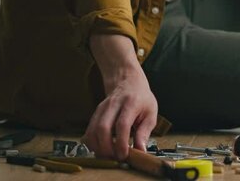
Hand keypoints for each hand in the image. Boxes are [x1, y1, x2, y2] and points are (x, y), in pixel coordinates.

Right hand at [83, 35, 157, 160]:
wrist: (128, 82)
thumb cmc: (141, 98)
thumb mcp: (151, 113)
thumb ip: (145, 132)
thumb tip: (140, 150)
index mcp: (130, 103)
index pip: (122, 124)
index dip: (121, 142)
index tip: (124, 154)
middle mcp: (113, 104)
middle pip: (102, 128)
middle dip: (107, 147)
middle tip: (115, 157)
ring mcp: (101, 108)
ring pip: (92, 130)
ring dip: (98, 147)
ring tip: (109, 155)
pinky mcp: (94, 114)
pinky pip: (88, 131)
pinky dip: (92, 143)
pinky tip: (101, 148)